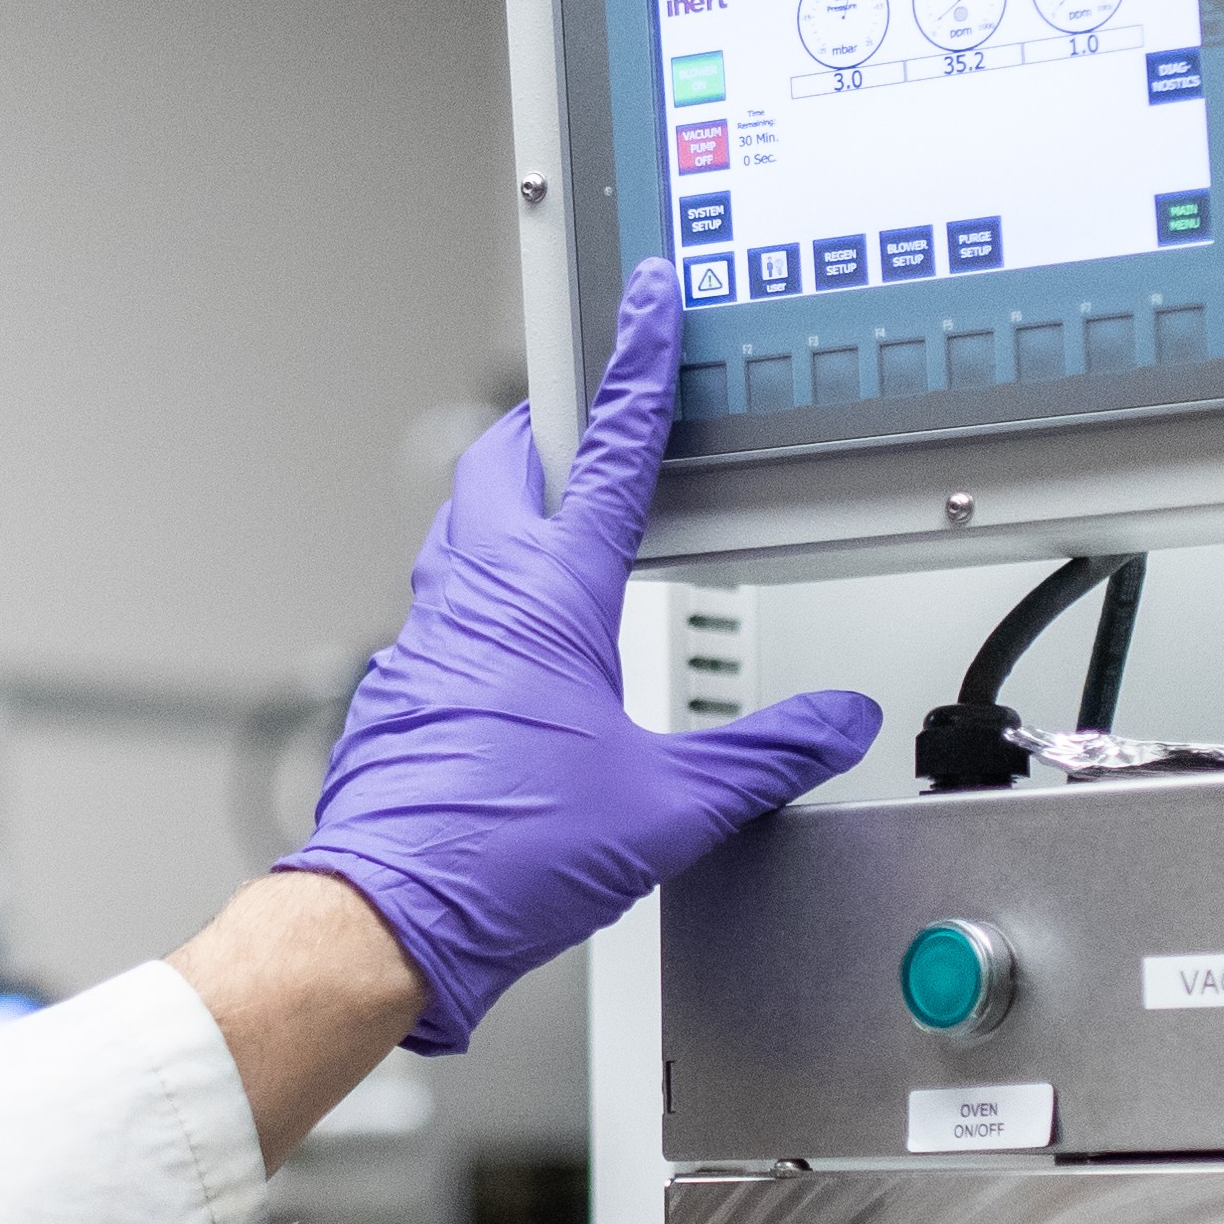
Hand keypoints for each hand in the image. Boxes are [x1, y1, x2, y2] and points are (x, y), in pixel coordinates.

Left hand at [278, 261, 877, 1051]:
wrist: (391, 916)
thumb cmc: (503, 856)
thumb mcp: (673, 804)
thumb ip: (765, 754)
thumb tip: (832, 724)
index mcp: (548, 598)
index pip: (609, 454)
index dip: (637, 372)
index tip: (646, 307)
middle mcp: (474, 602)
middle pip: (502, 470)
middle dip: (544, 428)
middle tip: (582, 410)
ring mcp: (424, 644)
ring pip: (461, 539)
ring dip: (507, 512)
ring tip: (553, 518)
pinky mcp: (399, 694)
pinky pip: (440, 616)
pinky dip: (480, 601)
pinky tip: (507, 641)